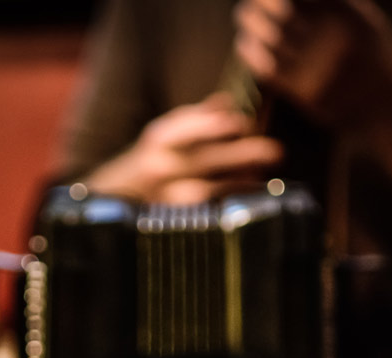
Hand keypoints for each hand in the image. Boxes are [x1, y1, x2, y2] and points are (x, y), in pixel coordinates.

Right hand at [83, 93, 283, 202]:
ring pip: (206, 192)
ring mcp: (166, 197)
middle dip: (241, 154)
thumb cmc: (151, 161)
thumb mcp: (166, 133)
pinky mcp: (174, 221)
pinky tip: (252, 202)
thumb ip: (198, 118)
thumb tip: (229, 101)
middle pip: (203, 159)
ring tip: (264, 178)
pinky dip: (230, 206)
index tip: (243, 122)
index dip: (214, 124)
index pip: (185, 127)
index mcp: (159, 139)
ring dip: (240, 183)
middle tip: (275, 151)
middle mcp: (160, 168)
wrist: (116, 200)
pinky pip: (207, 214)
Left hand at [233, 0, 391, 128]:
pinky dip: (251, 51)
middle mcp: (333, 40)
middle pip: (281, 10)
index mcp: (348, 16)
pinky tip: (246, 43)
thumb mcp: (366, 21)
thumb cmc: (374, 57)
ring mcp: (319, 68)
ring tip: (245, 18)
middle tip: (252, 3)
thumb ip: (337, 2)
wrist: (387, 106)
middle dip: (260, 1)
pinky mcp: (306, 93)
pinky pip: (267, 67)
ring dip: (250, 24)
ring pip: (270, 37)